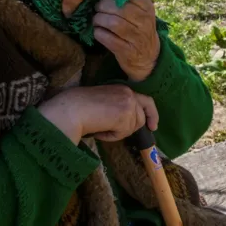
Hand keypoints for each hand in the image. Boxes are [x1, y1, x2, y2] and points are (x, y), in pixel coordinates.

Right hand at [37, 85, 158, 144]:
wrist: (72, 108)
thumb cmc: (80, 106)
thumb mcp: (105, 101)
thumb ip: (119, 107)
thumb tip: (130, 123)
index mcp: (123, 88)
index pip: (146, 100)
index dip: (152, 114)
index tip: (153, 126)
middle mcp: (129, 93)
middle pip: (141, 118)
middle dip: (131, 128)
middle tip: (117, 132)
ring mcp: (128, 103)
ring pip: (132, 127)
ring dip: (118, 132)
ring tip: (101, 127)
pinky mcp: (125, 115)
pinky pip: (123, 134)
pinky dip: (111, 136)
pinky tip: (100, 130)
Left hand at [93, 0, 160, 81]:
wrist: (148, 57)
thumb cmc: (139, 29)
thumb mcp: (141, 12)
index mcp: (148, 8)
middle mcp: (145, 22)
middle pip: (119, 8)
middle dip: (103, 6)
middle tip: (97, 7)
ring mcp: (137, 38)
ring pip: (113, 23)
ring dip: (99, 20)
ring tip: (96, 19)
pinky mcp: (127, 51)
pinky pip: (107, 39)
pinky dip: (99, 33)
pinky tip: (98, 31)